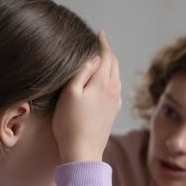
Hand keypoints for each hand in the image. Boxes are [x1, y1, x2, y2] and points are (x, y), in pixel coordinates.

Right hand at [52, 32, 121, 162]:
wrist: (82, 152)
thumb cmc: (70, 124)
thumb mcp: (70, 94)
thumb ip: (81, 73)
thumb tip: (93, 58)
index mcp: (103, 83)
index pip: (106, 56)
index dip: (102, 43)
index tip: (99, 33)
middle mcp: (114, 90)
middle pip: (114, 64)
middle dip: (108, 52)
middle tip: (100, 43)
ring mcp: (115, 102)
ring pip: (116, 76)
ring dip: (110, 65)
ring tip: (101, 59)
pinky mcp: (113, 113)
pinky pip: (116, 88)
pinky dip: (111, 78)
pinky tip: (104, 81)